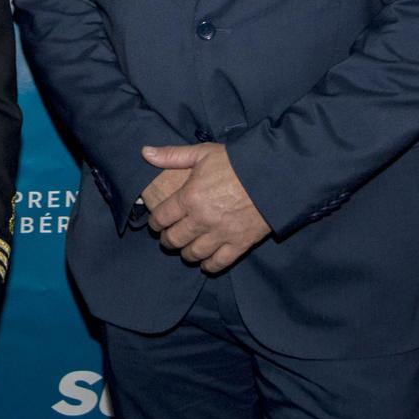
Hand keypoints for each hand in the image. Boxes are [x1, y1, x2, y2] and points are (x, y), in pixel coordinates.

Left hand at [141, 143, 271, 272]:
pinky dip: (209, 266)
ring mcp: (221, 234)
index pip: (162, 218)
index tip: (155, 224)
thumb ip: (172, 155)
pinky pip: (219, 263)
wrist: (273, 175)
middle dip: (167, 240)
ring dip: (186, 253)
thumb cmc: (237, 161)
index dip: (155, 223)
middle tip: (168, 238)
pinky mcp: (240, 244)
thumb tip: (145, 152)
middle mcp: (202, 219)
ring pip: (194, 253)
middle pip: (175, 239)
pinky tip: (205, 262)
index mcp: (189, 197)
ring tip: (185, 249)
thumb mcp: (203, 152)